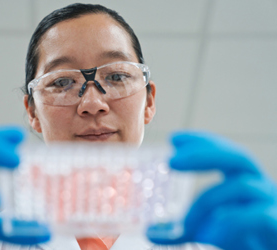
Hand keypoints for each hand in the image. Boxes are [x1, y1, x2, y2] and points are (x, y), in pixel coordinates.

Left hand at [147, 131, 276, 249]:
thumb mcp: (205, 228)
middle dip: (204, 154)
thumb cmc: (240, 237)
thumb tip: (150, 232)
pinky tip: (213, 228)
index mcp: (240, 179)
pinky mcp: (276, 225)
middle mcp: (257, 185)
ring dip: (207, 201)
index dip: (200, 141)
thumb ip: (182, 228)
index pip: (223, 150)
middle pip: (237, 157)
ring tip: (186, 225)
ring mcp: (270, 203)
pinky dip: (234, 218)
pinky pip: (259, 215)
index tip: (173, 139)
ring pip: (241, 186)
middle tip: (172, 161)